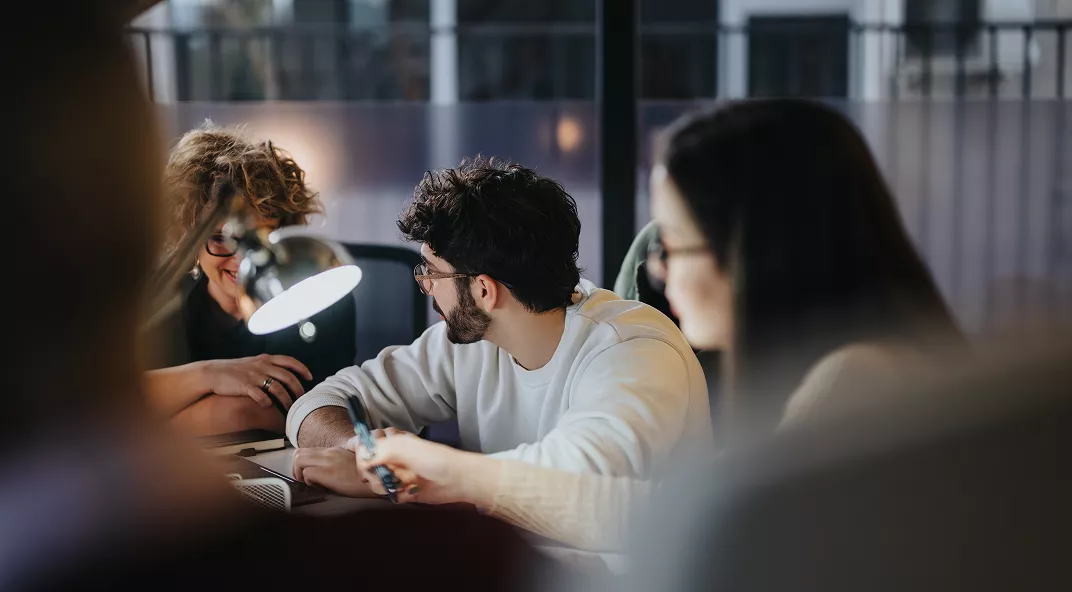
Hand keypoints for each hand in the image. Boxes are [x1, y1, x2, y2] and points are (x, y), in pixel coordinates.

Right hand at [196, 354, 311, 409]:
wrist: (212, 373)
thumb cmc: (234, 370)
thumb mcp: (253, 362)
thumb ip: (268, 366)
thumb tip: (284, 372)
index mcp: (265, 359)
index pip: (290, 361)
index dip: (302, 369)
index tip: (310, 377)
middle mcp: (262, 366)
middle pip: (288, 377)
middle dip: (298, 389)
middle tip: (302, 399)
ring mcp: (254, 376)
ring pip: (277, 388)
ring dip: (286, 400)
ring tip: (289, 409)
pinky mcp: (245, 386)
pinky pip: (260, 395)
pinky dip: (267, 402)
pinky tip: (269, 407)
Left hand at [291, 447, 371, 496]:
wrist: (379, 480)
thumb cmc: (365, 476)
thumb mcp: (348, 464)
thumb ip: (335, 463)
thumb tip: (319, 472)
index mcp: (333, 451)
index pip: (306, 451)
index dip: (301, 464)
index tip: (306, 476)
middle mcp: (329, 453)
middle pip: (297, 453)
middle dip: (295, 469)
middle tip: (304, 480)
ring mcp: (329, 461)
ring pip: (298, 460)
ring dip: (300, 474)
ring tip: (310, 483)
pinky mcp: (329, 473)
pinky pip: (307, 474)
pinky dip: (309, 482)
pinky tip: (321, 486)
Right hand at [346, 430, 495, 506]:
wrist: (457, 479)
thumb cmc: (434, 459)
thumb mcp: (405, 448)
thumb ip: (381, 451)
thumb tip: (363, 459)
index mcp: (391, 443)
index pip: (365, 447)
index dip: (362, 456)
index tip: (366, 464)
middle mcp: (392, 458)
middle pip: (367, 468)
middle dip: (374, 475)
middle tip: (387, 477)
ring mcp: (398, 474)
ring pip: (377, 484)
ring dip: (386, 487)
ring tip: (402, 485)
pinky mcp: (405, 490)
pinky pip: (391, 495)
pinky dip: (398, 496)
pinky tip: (411, 492)